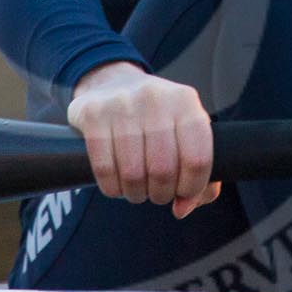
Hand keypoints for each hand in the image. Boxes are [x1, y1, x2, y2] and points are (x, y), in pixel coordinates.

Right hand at [67, 62, 222, 218]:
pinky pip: (104, 170)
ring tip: (137, 189)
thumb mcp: (185, 133)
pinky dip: (112, 188)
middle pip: (163, 170)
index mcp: (185, 101)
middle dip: (161, 194)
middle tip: (157, 193)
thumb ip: (199, 175)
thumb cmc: (156, 118)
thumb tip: (183, 208)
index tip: (183, 193)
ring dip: (136, 194)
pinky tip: (117, 184)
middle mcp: (154, 97)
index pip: (197, 159)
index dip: (191, 188)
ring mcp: (121, 103)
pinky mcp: (92, 113)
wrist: (111, 83)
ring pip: (132, 174)